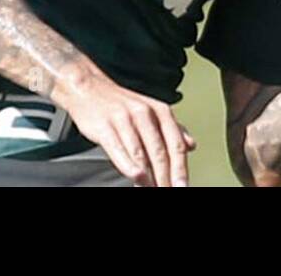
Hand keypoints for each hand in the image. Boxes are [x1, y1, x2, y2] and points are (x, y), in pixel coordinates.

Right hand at [55, 67, 195, 186]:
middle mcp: (144, 114)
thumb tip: (191, 145)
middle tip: (168, 192)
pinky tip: (136, 177)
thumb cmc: (121, 104)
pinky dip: (129, 167)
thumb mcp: (151, 110)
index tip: (183, 187)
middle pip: (160, 153)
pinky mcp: (105, 127)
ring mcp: (124, 120)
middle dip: (166, 179)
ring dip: (149, 179)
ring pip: (141, 154)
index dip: (181, 169)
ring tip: (153, 190)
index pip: (176, 144)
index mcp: (159, 111)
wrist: (89, 88)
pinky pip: (119, 150)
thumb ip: (172, 129)